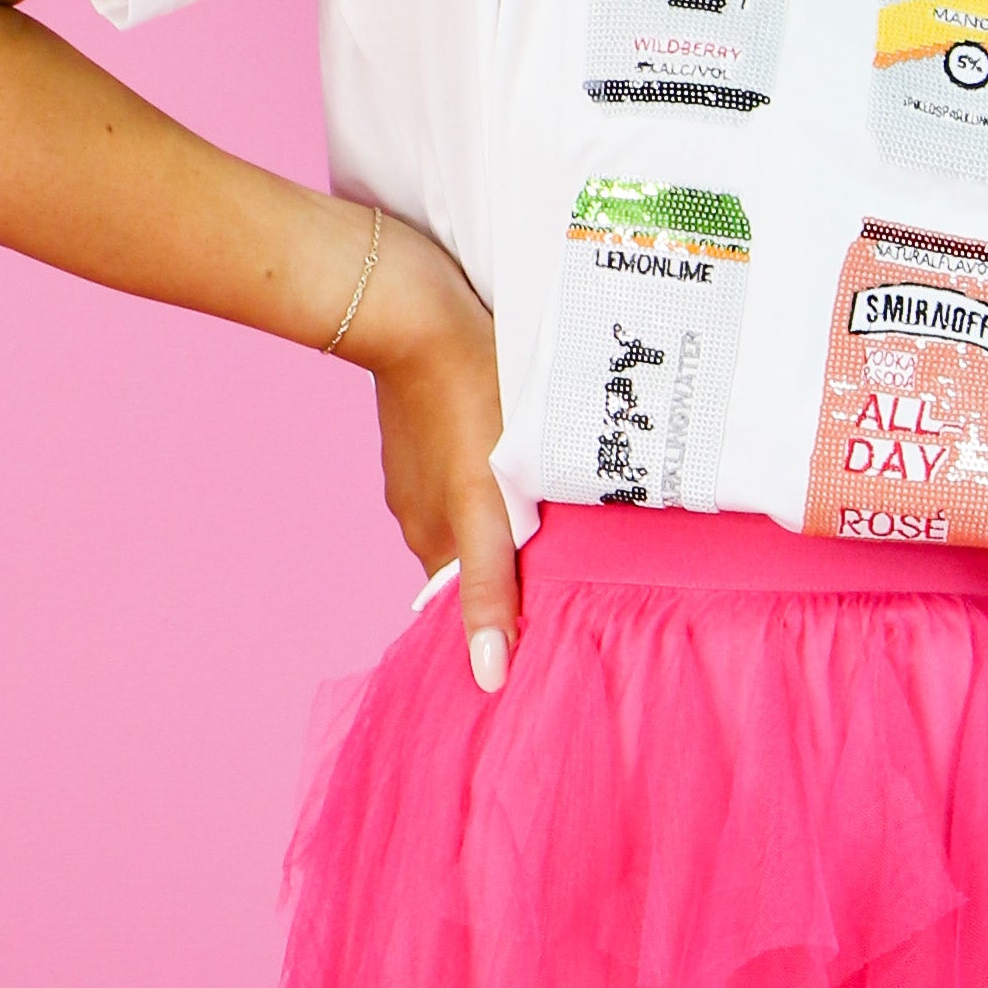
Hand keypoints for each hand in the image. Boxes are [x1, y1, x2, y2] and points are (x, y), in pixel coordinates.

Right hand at [343, 213, 520, 689]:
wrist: (412, 311)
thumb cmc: (465, 401)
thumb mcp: (488, 504)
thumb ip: (492, 587)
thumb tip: (489, 676)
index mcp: (439, 544)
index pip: (475, 609)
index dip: (510, 622)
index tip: (551, 631)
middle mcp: (420, 518)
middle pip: (477, 564)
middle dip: (518, 571)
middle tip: (576, 565)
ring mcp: (417, 475)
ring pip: (472, 517)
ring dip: (506, 522)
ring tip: (556, 508)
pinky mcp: (419, 438)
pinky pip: (459, 477)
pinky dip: (487, 481)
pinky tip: (515, 459)